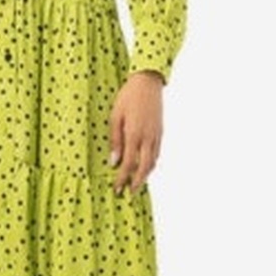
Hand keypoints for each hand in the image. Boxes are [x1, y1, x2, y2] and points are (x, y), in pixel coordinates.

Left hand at [108, 71, 164, 193]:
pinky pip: (157, 153)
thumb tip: (114, 161)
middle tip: (129, 193)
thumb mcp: (115, 117)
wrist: (148, 82)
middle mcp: (147, 138)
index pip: (129, 164)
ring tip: (137, 183)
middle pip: (144, 168)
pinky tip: (146, 167)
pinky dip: (151, 163)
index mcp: (134, 135)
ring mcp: (156, 135)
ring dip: (145, 175)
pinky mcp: (160, 132)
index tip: (117, 188)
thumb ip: (115, 141)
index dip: (122, 178)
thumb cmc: (128, 97)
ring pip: (153, 162)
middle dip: (137, 182)